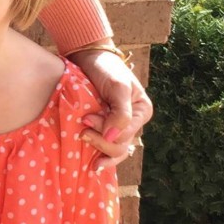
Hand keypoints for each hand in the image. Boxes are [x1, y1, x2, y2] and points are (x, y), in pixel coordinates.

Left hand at [70, 47, 151, 169]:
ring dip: (97, 148)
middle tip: (82, 127)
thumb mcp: (118, 86)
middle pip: (119, 145)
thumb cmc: (106, 69)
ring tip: (82, 138)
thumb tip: (112, 138)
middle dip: (99, 140)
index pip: (126, 134)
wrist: (87, 59)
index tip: (86, 118)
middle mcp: (132, 123)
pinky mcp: (104, 128)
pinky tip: (92, 164)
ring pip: (113, 150)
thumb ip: (120, 113)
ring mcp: (117, 127)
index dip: (105, 131)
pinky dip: (98, 154)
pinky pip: (105, 147)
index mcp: (141, 112)